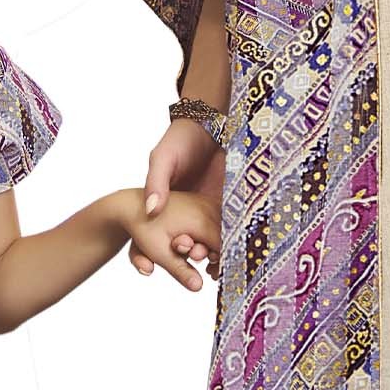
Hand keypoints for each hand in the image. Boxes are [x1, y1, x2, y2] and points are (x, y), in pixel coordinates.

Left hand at [124, 186, 222, 292]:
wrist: (131, 205)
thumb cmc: (144, 228)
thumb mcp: (160, 253)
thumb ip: (181, 271)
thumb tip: (199, 288)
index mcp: (201, 221)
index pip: (226, 246)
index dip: (223, 263)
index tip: (214, 275)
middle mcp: (207, 207)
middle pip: (228, 236)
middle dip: (220, 255)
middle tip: (210, 271)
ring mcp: (205, 201)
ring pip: (224, 226)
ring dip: (218, 244)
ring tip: (205, 258)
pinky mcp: (202, 200)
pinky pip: (217, 218)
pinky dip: (214, 233)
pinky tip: (203, 246)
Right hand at [135, 119, 222, 274]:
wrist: (211, 125)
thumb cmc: (181, 140)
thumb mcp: (163, 158)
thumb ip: (156, 183)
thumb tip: (151, 212)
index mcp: (168, 208)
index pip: (158, 237)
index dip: (157, 253)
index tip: (162, 260)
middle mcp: (189, 215)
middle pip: (188, 244)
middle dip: (192, 254)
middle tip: (198, 255)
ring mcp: (212, 212)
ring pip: (212, 242)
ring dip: (214, 255)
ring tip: (217, 264)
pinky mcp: (233, 206)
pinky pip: (235, 227)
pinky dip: (236, 241)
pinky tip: (239, 251)